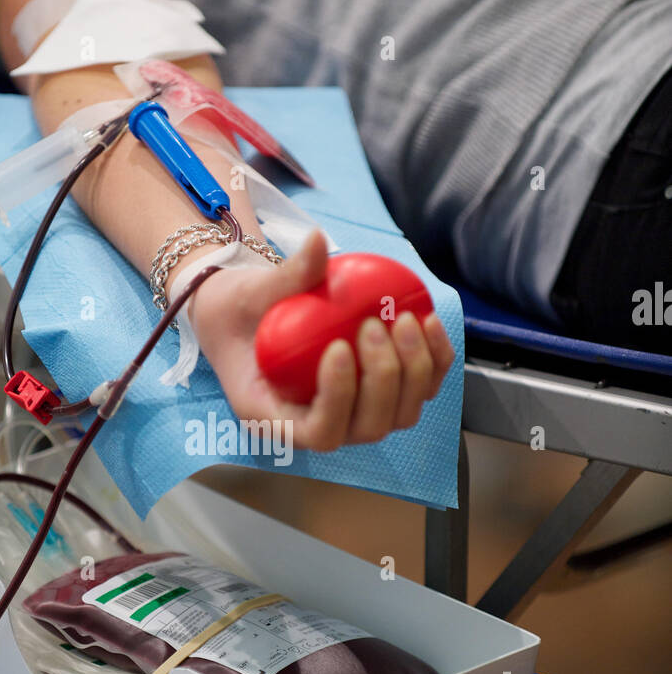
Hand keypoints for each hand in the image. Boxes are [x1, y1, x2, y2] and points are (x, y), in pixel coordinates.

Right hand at [190, 230, 454, 452]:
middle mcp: (319, 425)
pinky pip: (419, 389)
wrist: (249, 315)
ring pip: (401, 415)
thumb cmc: (240, 310)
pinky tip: (428, 319)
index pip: (319, 433)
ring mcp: (355, 414)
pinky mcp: (380, 394)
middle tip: (373, 325)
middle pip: (368, 427)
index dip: (338, 400)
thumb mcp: (250, 294)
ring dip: (414, 371)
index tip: (337, 347)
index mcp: (277, 418)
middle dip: (383, 379)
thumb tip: (318, 240)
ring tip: (404, 318)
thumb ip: (285, 277)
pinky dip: (433, 360)